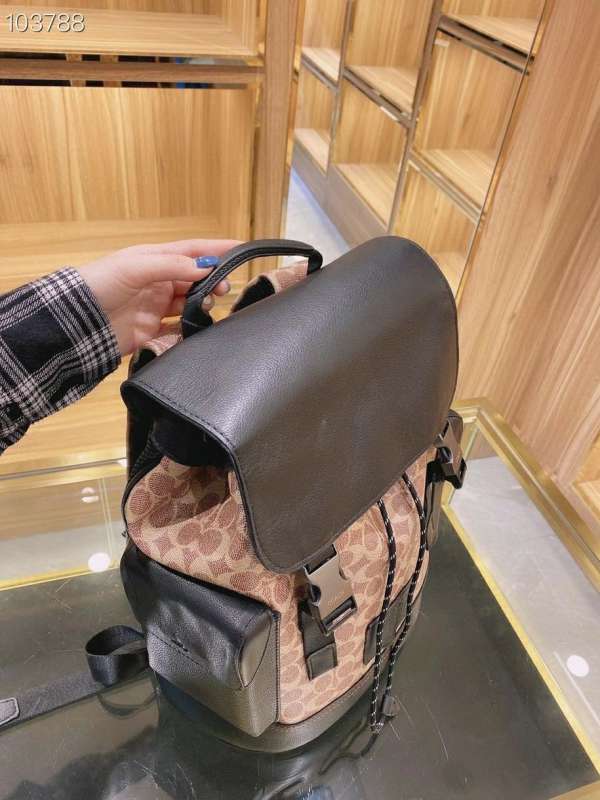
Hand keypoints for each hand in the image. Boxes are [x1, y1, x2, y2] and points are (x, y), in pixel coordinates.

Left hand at [77, 239, 237, 355]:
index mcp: (153, 260)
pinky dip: (190, 328)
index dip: (216, 249)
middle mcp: (157, 283)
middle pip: (194, 279)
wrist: (74, 323)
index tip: (242, 249)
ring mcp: (155, 308)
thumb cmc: (101, 284)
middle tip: (224, 289)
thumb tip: (205, 268)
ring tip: (208, 307)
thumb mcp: (136, 267)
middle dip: (212, 281)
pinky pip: (178, 330)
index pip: (191, 251)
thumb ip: (172, 266)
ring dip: (203, 304)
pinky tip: (198, 327)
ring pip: (190, 304)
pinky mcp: (151, 333)